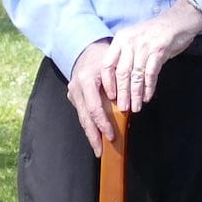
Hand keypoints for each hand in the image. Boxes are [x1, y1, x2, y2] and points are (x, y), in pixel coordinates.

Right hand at [67, 39, 116, 157]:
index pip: (94, 107)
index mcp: (86, 79)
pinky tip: (95, 135)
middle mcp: (76, 87)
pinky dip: (89, 124)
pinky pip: (82, 113)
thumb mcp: (115, 67)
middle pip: (84, 117)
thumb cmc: (105, 57)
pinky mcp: (73, 96)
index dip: (103, 123)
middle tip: (100, 151)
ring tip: (98, 148)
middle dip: (93, 135)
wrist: (86, 49)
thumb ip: (120, 85)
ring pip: (81, 117)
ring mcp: (73, 92)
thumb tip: (128, 106)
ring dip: (90, 133)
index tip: (111, 136)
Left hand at [104, 0, 201, 112]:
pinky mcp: (159, 50)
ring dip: (135, 95)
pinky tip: (147, 97)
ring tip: (135, 107)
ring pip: (136, 76)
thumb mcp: (135, 39)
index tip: (110, 96)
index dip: (108, 82)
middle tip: (123, 108)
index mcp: (121, 39)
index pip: (107, 64)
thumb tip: (119, 81)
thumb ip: (126, 56)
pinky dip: (149, 88)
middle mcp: (130, 42)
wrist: (178, 20)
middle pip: (121, 73)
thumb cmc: (156, 32)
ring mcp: (144, 46)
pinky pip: (151, 74)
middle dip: (122, 93)